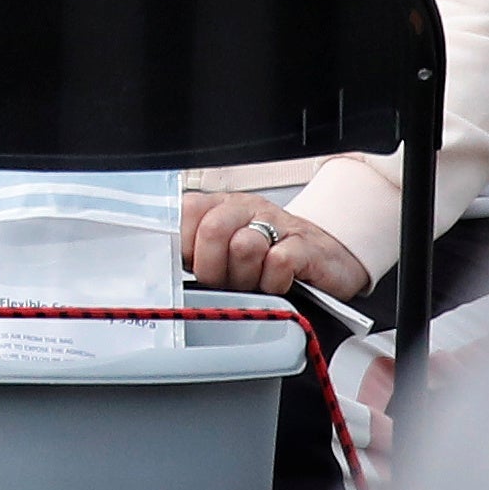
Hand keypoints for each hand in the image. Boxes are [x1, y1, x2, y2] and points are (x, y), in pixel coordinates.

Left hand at [179, 192, 369, 301]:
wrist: (328, 262)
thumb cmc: (268, 261)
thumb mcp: (222, 255)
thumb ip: (193, 251)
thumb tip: (160, 262)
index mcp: (221, 207)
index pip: (185, 211)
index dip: (186, 247)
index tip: (194, 265)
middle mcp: (248, 209)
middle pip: (213, 230)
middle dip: (214, 267)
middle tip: (227, 280)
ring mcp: (278, 224)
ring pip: (244, 246)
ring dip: (245, 276)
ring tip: (255, 281)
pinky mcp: (306, 246)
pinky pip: (278, 262)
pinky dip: (273, 282)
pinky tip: (278, 282)